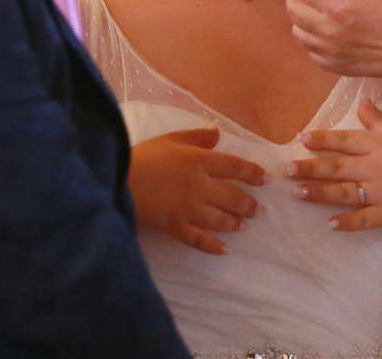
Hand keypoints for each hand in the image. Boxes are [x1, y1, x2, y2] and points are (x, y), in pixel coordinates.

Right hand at [129, 127, 266, 255]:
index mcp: (198, 160)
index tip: (264, 179)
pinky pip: (199, 239)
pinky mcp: (175, 226)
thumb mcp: (170, 139)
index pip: (234, 166)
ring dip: (234, 222)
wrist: (117, 179)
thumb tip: (218, 133)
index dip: (253, 173)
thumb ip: (196, 137)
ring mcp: (188, 208)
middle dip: (248, 204)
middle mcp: (199, 185)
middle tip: (257, 209)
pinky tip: (223, 249)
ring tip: (242, 225)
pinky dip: (212, 246)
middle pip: (232, 196)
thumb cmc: (143, 156)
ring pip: (220, 219)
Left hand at [286, 0, 381, 77]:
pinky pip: (311, 51)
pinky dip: (311, 37)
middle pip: (294, 9)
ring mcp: (331, 52)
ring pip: (298, 32)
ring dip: (301, 15)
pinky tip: (324, 28)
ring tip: (315, 5)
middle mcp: (329, 32)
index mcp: (339, 7)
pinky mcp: (336, 66)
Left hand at [290, 99, 381, 233]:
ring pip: (346, 192)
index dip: (323, 139)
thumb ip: (378, 121)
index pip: (346, 140)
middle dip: (311, 168)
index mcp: (380, 146)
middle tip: (286, 170)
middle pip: (339, 167)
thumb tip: (362, 101)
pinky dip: (349, 222)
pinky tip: (331, 224)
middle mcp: (378, 167)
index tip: (301, 139)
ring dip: (321, 193)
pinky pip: (366, 218)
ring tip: (298, 192)